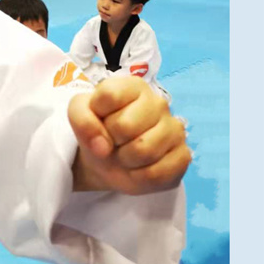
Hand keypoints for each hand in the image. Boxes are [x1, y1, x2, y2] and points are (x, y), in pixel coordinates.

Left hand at [68, 76, 191, 195]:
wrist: (107, 160)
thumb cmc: (97, 129)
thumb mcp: (79, 114)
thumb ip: (82, 119)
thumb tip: (102, 146)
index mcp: (134, 86)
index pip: (109, 95)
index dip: (96, 114)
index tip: (99, 119)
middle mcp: (159, 102)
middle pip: (125, 125)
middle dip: (111, 140)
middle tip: (113, 141)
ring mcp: (175, 129)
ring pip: (143, 150)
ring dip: (125, 160)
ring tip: (124, 155)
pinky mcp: (184, 156)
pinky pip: (157, 173)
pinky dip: (140, 177)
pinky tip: (138, 169)